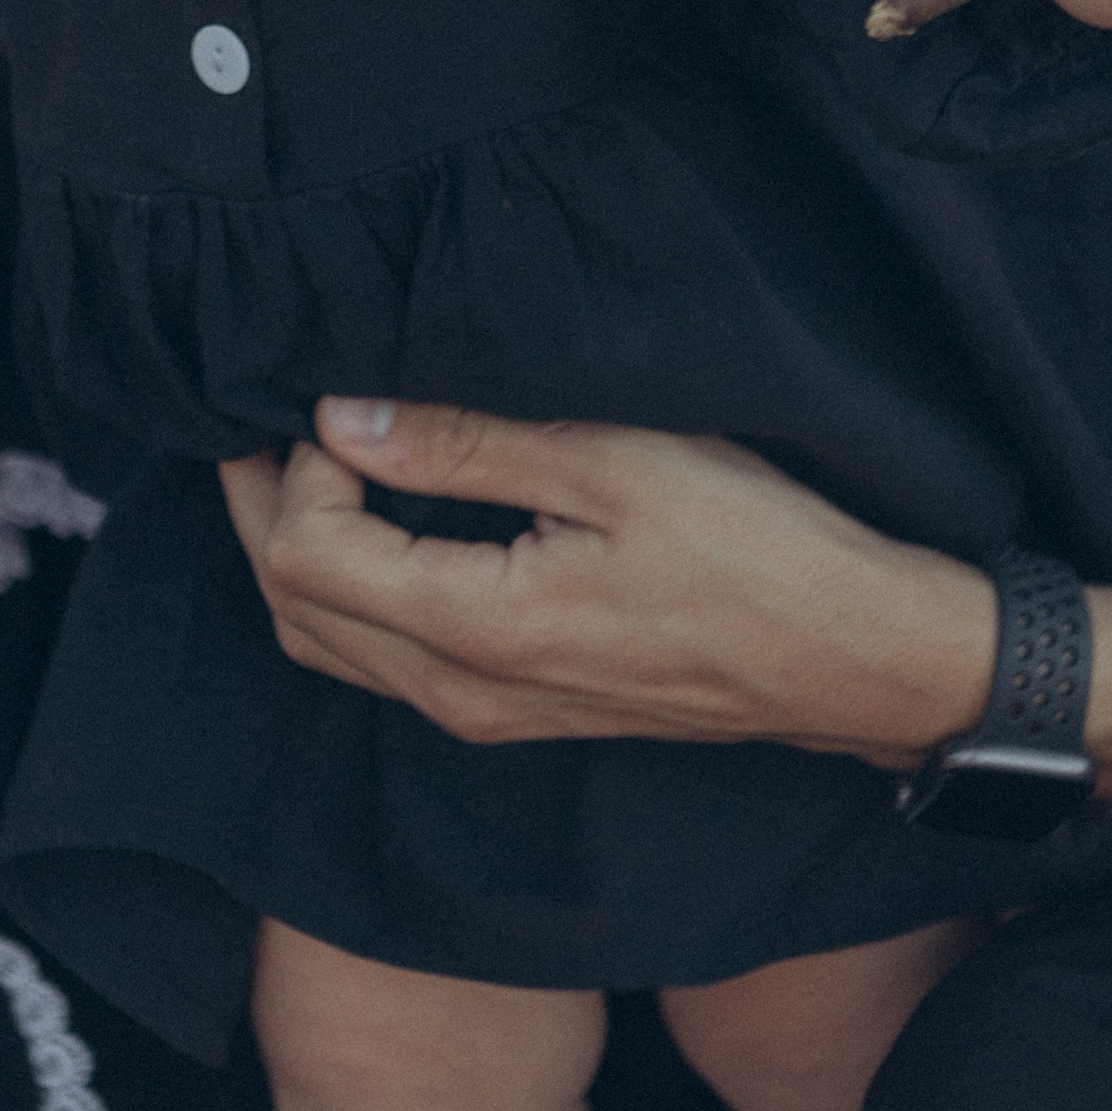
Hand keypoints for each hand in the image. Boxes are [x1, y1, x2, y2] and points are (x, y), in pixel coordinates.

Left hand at [220, 403, 992, 762]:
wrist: (851, 659)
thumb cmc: (756, 549)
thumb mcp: (616, 461)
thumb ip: (469, 441)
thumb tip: (342, 417)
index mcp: (478, 632)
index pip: (306, 557)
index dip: (294, 468)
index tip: (334, 397)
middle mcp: (463, 695)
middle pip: (293, 611)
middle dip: (261, 510)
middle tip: (261, 419)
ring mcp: (488, 713)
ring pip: (332, 643)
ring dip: (297, 550)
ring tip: (305, 457)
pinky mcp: (517, 707)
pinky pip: (385, 657)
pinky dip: (349, 585)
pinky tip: (376, 516)